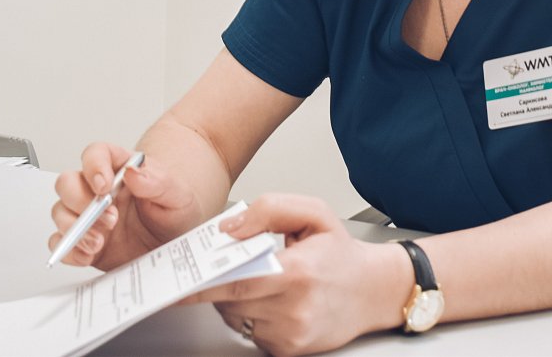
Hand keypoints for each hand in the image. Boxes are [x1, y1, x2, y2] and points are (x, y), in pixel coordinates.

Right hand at [49, 142, 201, 269]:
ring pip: (60, 211)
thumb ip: (158, 181)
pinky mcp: (83, 241)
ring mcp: (89, 216)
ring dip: (76, 228)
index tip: (104, 185)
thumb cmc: (176, 212)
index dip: (94, 166)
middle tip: (110, 219)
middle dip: (82, 202)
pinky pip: (60, 242)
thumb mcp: (178, 195)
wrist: (176, 243)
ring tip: (100, 241)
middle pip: (68, 182)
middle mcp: (99, 191)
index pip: (97, 154)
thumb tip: (134, 172)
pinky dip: (69, 251)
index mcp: (121, 170)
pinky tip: (89, 254)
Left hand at [180, 194, 409, 356]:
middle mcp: (294, 308)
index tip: (177, 284)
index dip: (203, 284)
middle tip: (222, 266)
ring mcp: (291, 334)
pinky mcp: (289, 351)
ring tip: (260, 278)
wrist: (373, 290)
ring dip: (235, 299)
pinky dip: (252, 314)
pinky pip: (251, 331)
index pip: (238, 282)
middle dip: (220, 283)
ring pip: (237, 317)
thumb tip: (230, 229)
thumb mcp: (313, 212)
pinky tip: (273, 299)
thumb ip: (269, 209)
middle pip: (231, 300)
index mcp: (298, 272)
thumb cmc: (340, 251)